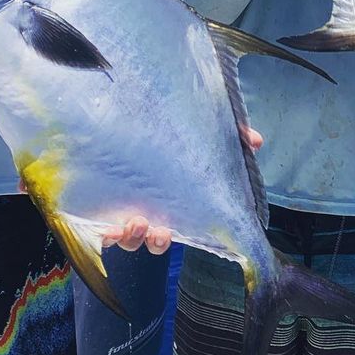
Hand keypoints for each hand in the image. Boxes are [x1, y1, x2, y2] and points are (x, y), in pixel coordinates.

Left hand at [105, 127, 262, 253]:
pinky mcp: (97, 201)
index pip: (170, 229)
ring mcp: (117, 206)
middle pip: (147, 239)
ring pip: (124, 237)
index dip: (168, 237)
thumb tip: (257, 140)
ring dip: (132, 237)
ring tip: (137, 222)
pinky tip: (108, 225)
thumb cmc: (164, 133)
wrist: (119, 113)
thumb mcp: (201, 136)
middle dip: (154, 241)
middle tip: (160, 232)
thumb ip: (231, 139)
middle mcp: (141, 208)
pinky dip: (103, 232)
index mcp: (165, 201)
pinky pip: (97, 226)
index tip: (171, 232)